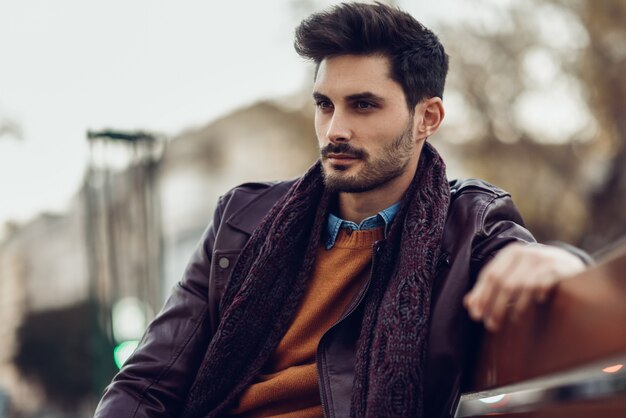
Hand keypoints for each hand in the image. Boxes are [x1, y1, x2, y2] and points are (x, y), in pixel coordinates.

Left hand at [463, 242, 584, 331]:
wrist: (567, 262)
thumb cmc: (533, 272)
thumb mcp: (511, 274)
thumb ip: (489, 288)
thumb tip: (469, 305)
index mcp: (510, 253)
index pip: (490, 275)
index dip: (481, 296)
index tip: (476, 315)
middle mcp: (525, 254)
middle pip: (504, 283)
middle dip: (495, 306)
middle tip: (491, 324)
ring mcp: (543, 260)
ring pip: (522, 286)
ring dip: (515, 307)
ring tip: (512, 320)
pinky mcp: (558, 268)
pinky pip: (542, 285)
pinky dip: (536, 297)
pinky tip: (536, 304)